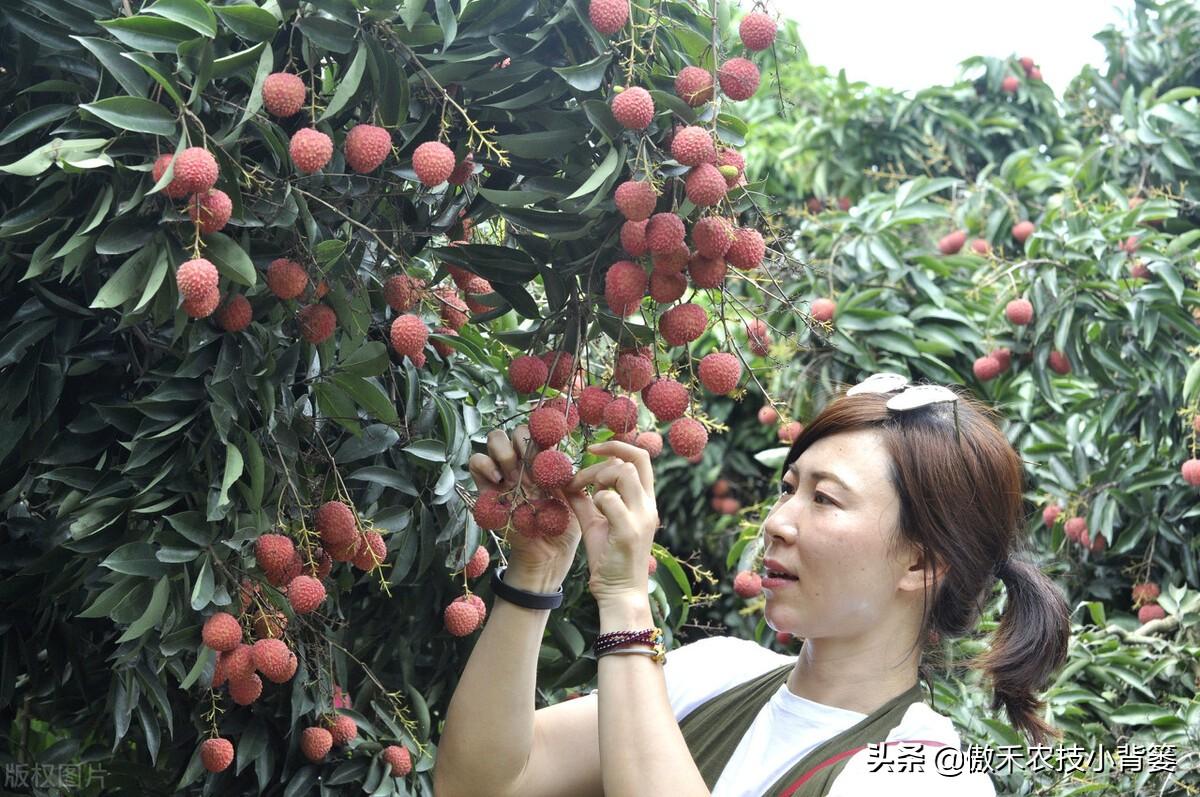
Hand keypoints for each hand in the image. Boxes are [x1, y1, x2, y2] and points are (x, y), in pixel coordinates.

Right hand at [467, 426, 580, 582]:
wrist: (546, 553)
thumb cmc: (565, 526)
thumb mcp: (575, 499)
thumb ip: (570, 477)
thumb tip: (563, 459)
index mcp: (546, 460)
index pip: (540, 433)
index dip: (541, 433)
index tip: (546, 447)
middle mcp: (524, 462)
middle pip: (517, 431)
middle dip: (522, 441)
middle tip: (529, 463)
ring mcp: (503, 472)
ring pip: (495, 439)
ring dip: (504, 450)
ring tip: (513, 473)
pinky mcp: (485, 486)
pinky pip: (476, 462)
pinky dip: (485, 464)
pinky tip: (498, 479)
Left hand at [562, 441, 659, 606]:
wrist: (620, 593)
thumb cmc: (609, 559)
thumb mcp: (595, 523)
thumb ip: (584, 501)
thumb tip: (566, 482)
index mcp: (644, 501)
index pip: (641, 458)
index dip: (617, 445)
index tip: (592, 449)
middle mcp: (648, 506)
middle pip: (636, 459)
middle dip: (605, 455)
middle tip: (581, 472)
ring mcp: (641, 517)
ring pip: (624, 473)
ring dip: (597, 477)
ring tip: (584, 492)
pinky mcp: (629, 532)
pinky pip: (609, 499)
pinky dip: (595, 500)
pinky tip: (590, 513)